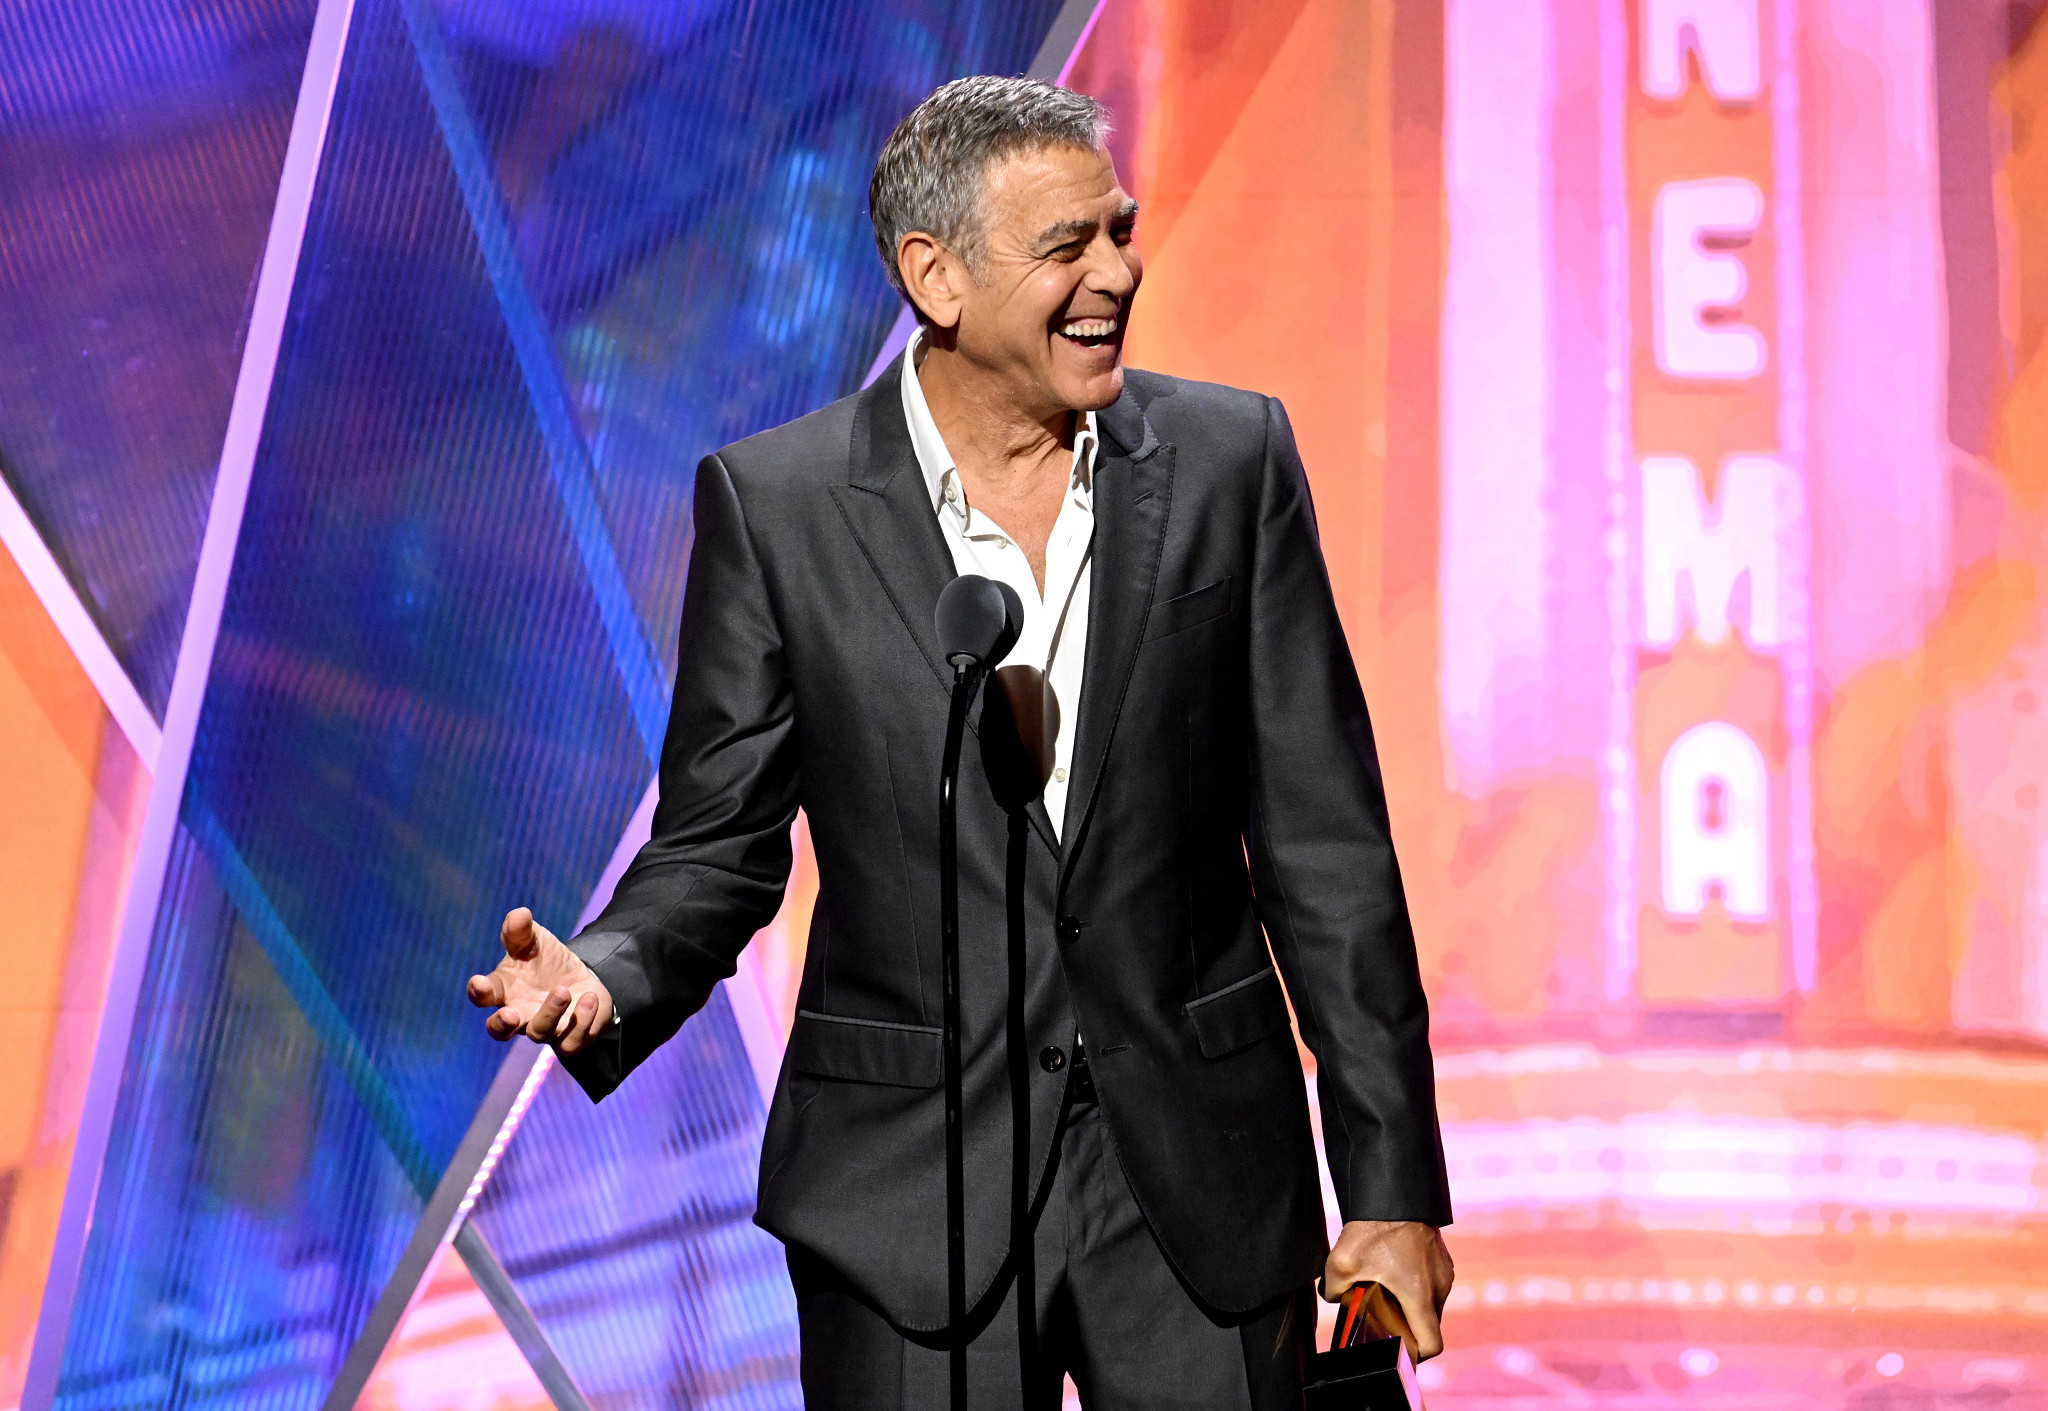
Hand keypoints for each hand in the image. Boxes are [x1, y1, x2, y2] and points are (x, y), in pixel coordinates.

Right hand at [465, 907, 614, 1054]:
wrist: (583, 978)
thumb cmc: (547, 961)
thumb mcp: (535, 940)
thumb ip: (521, 930)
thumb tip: (520, 914)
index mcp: (504, 990)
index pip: (483, 995)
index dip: (478, 992)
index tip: (479, 984)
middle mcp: (520, 1014)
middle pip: (499, 1031)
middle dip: (502, 1025)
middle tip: (511, 1014)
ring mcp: (544, 1029)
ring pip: (539, 1033)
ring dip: (550, 1013)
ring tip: (563, 991)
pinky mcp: (568, 1038)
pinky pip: (570, 1042)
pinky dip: (581, 1021)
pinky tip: (588, 998)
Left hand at [1320, 1220, 1454, 1362]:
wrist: (1395, 1194)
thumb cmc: (1374, 1228)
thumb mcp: (1341, 1263)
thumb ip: (1333, 1290)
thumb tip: (1335, 1298)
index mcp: (1420, 1296)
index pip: (1432, 1345)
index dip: (1416, 1354)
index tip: (1399, 1347)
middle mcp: (1439, 1287)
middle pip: (1429, 1325)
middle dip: (1408, 1328)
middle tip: (1384, 1319)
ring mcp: (1444, 1272)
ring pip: (1431, 1304)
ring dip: (1412, 1305)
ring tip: (1387, 1292)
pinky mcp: (1442, 1259)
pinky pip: (1432, 1284)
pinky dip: (1416, 1286)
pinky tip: (1394, 1273)